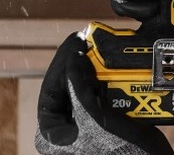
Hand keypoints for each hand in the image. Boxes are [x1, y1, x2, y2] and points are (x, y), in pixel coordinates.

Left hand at [35, 33, 173, 154]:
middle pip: (69, 87)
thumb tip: (73, 57)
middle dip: (83, 64)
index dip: (62, 61)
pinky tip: (123, 73)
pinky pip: (108, 98)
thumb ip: (79, 86)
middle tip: (96, 43)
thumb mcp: (95, 119)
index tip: (77, 40)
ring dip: (101, 72)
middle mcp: (67, 132)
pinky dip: (116, 83)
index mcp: (53, 134)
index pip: (50, 88)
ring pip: (90, 90)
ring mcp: (88, 130)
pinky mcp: (108, 127)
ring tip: (110, 54)